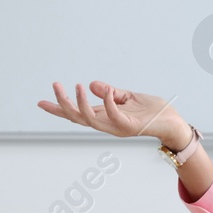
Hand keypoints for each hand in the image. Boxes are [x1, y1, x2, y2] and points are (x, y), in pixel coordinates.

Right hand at [36, 80, 185, 143]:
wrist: (172, 121)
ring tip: (77, 86)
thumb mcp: (128, 97)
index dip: (58, 109)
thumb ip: (110, 93)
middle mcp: (107, 124)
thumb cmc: (152, 110)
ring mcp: (117, 127)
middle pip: (77, 118)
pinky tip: (107, 90)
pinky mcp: (130, 127)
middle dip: (63, 104)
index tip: (40, 102)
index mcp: (104, 117)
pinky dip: (108, 102)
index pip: (77, 114)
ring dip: (81, 103)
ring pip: (90, 119)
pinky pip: (114, 115)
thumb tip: (92, 84)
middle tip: (54, 86)